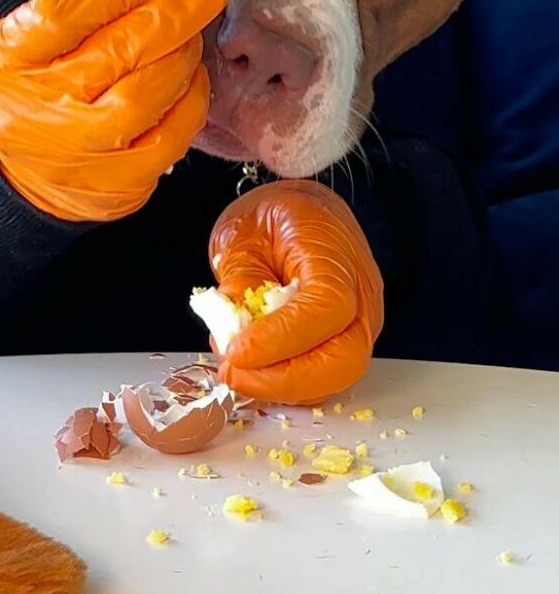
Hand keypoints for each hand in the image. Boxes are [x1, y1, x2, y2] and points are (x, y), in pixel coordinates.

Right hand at [0, 0, 228, 221]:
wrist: (21, 173)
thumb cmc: (35, 86)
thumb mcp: (32, 37)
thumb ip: (87, 1)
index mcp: (8, 60)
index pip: (66, 13)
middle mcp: (40, 109)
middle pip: (119, 51)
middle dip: (175, 10)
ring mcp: (81, 153)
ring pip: (150, 92)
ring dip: (184, 52)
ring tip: (192, 31)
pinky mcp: (120, 185)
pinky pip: (172, 135)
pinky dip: (192, 97)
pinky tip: (191, 76)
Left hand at [209, 181, 383, 404]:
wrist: (305, 207)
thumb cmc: (276, 215)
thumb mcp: (242, 235)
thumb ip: (239, 282)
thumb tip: (231, 335)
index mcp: (335, 254)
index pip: (326, 309)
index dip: (282, 340)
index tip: (237, 353)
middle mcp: (361, 292)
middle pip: (344, 358)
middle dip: (285, 380)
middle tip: (234, 374)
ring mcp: (362, 319)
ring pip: (337, 375)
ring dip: (285, 387)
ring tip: (238, 373)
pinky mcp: (348, 338)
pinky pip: (326, 374)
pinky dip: (291, 383)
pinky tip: (256, 371)